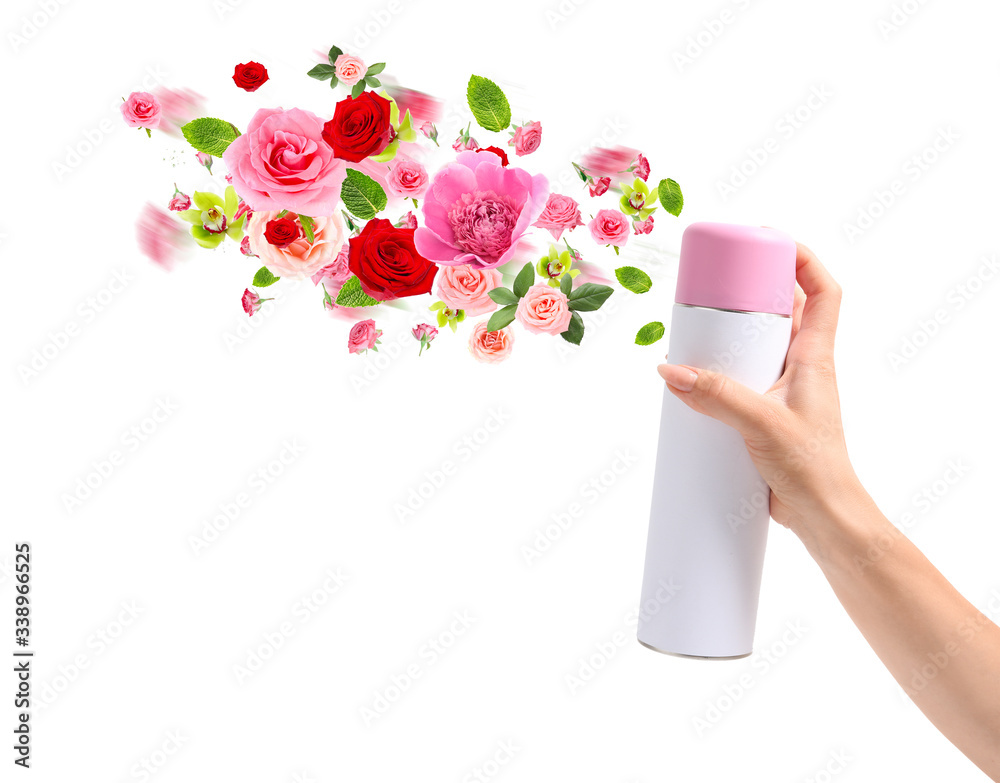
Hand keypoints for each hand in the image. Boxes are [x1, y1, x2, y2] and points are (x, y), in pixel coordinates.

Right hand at [657, 241, 860, 532]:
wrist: (824, 517)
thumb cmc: (813, 468)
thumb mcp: (761, 424)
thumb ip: (716, 395)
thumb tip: (671, 370)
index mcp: (816, 357)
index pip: (825, 292)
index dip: (804, 260)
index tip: (772, 241)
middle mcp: (804, 368)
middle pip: (786, 312)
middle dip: (754, 292)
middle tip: (719, 283)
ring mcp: (786, 391)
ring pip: (762, 347)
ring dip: (735, 334)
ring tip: (699, 327)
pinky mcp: (768, 415)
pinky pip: (745, 379)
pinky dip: (723, 371)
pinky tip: (696, 381)